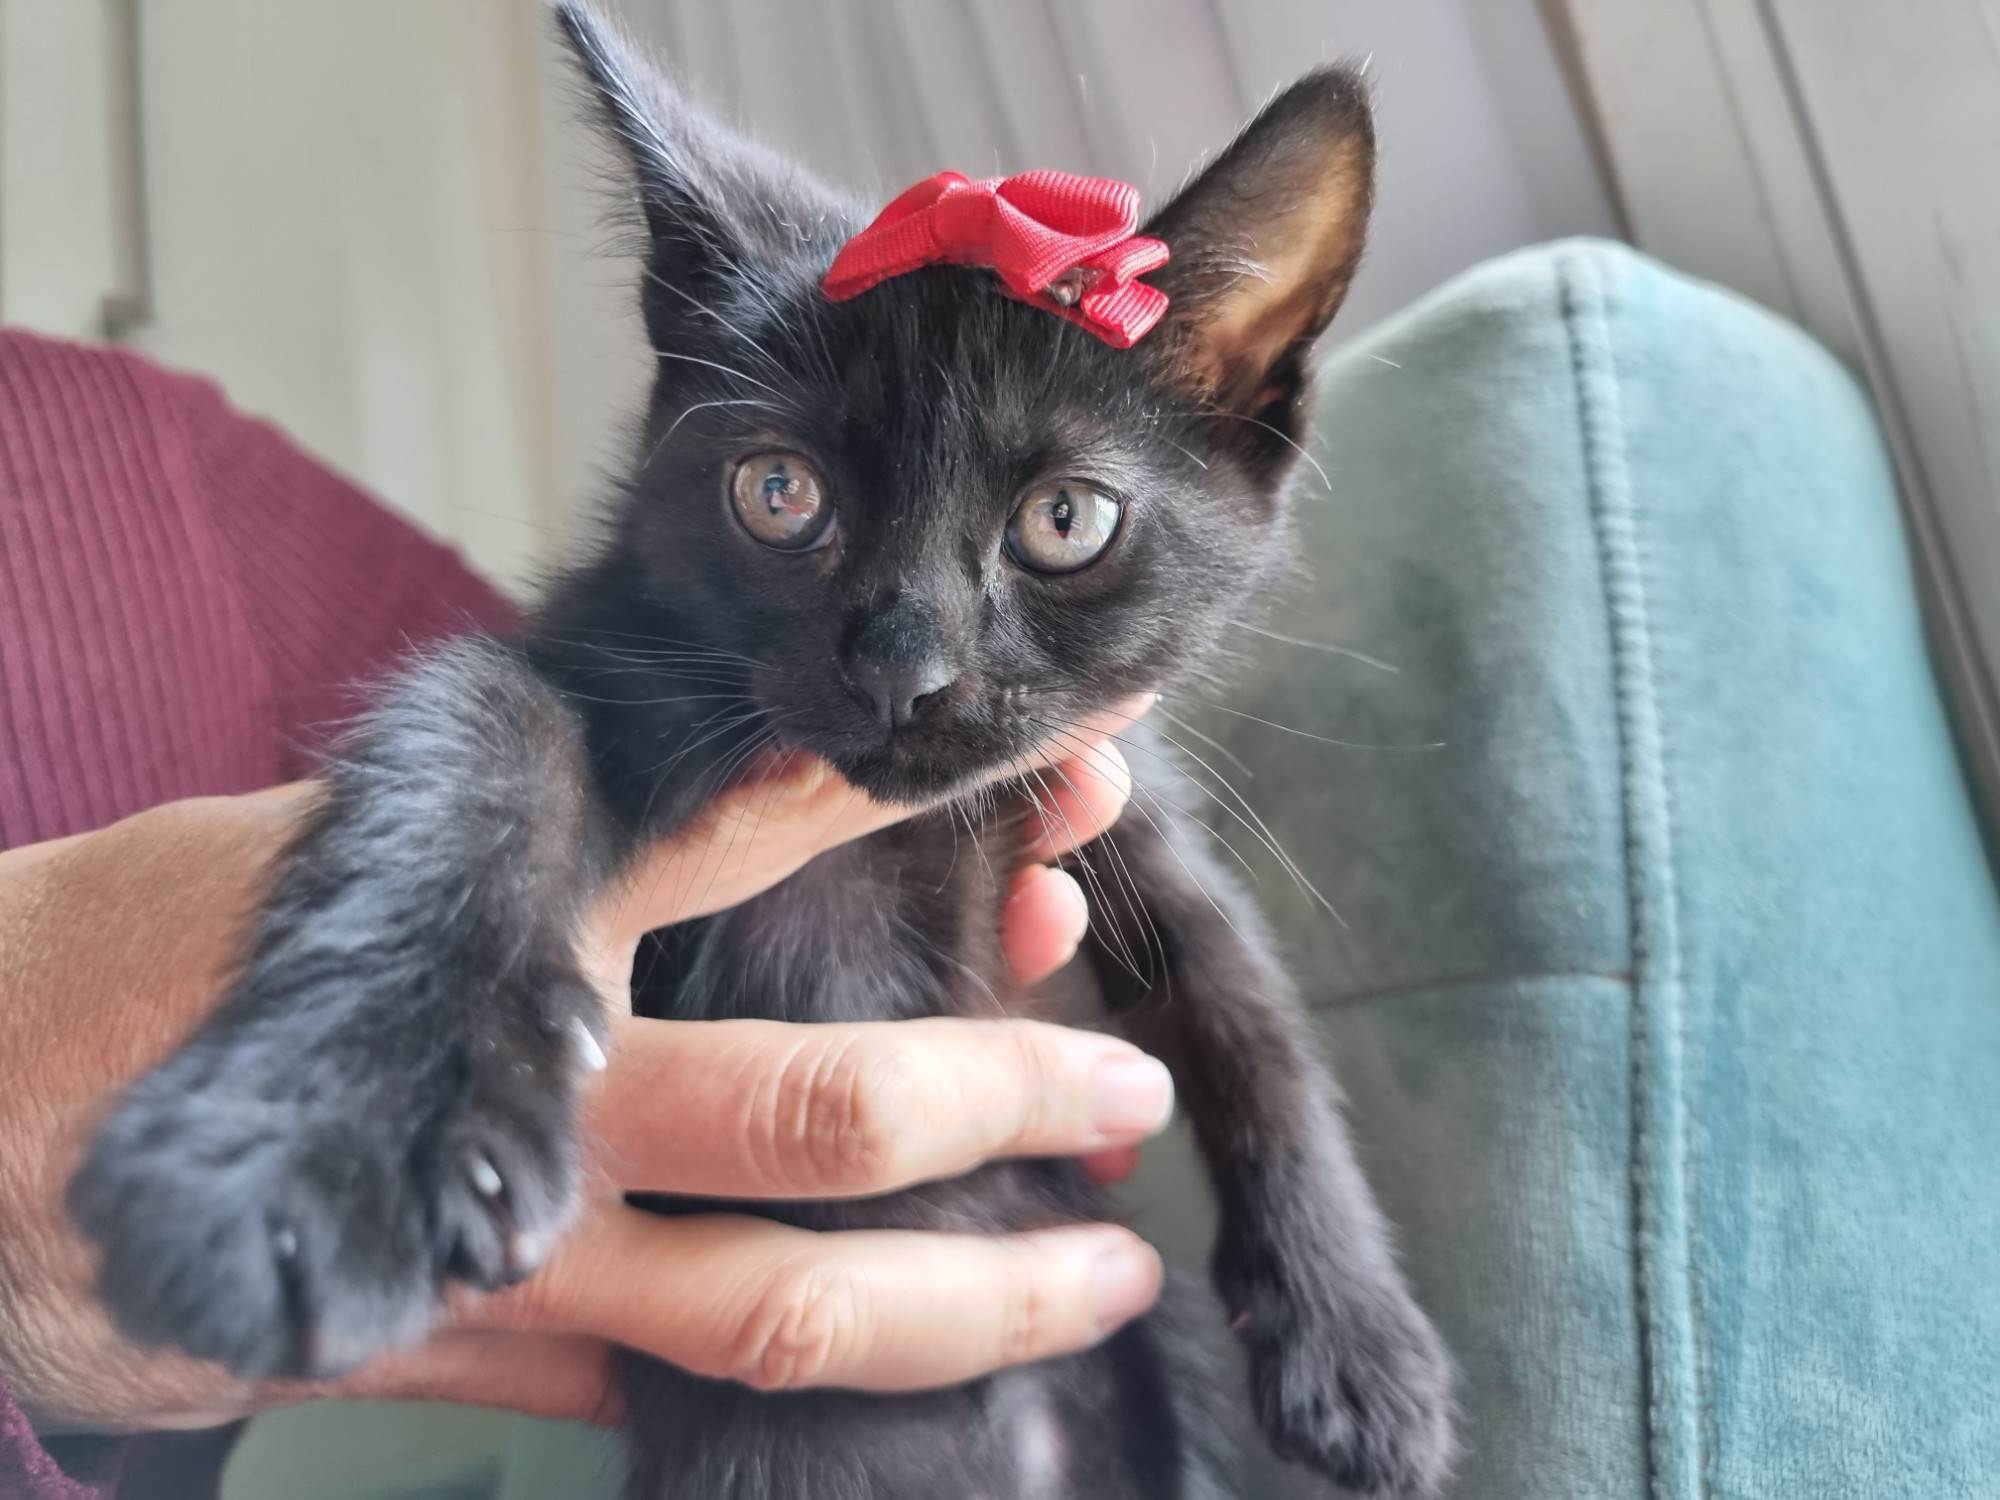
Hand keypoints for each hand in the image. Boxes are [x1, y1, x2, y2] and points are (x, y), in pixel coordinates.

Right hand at [0, 699, 1160, 1433]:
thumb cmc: (180, 952)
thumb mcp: (376, 844)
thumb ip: (590, 831)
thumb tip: (804, 781)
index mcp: (509, 938)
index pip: (764, 843)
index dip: (928, 813)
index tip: (1071, 785)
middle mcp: (531, 1114)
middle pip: (822, 1118)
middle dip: (1008, 1096)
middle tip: (1129, 1085)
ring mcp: (508, 1268)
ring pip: (785, 1310)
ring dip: (977, 1301)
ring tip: (1106, 1271)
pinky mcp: (476, 1359)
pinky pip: (677, 1394)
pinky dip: (821, 1390)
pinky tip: (938, 1384)